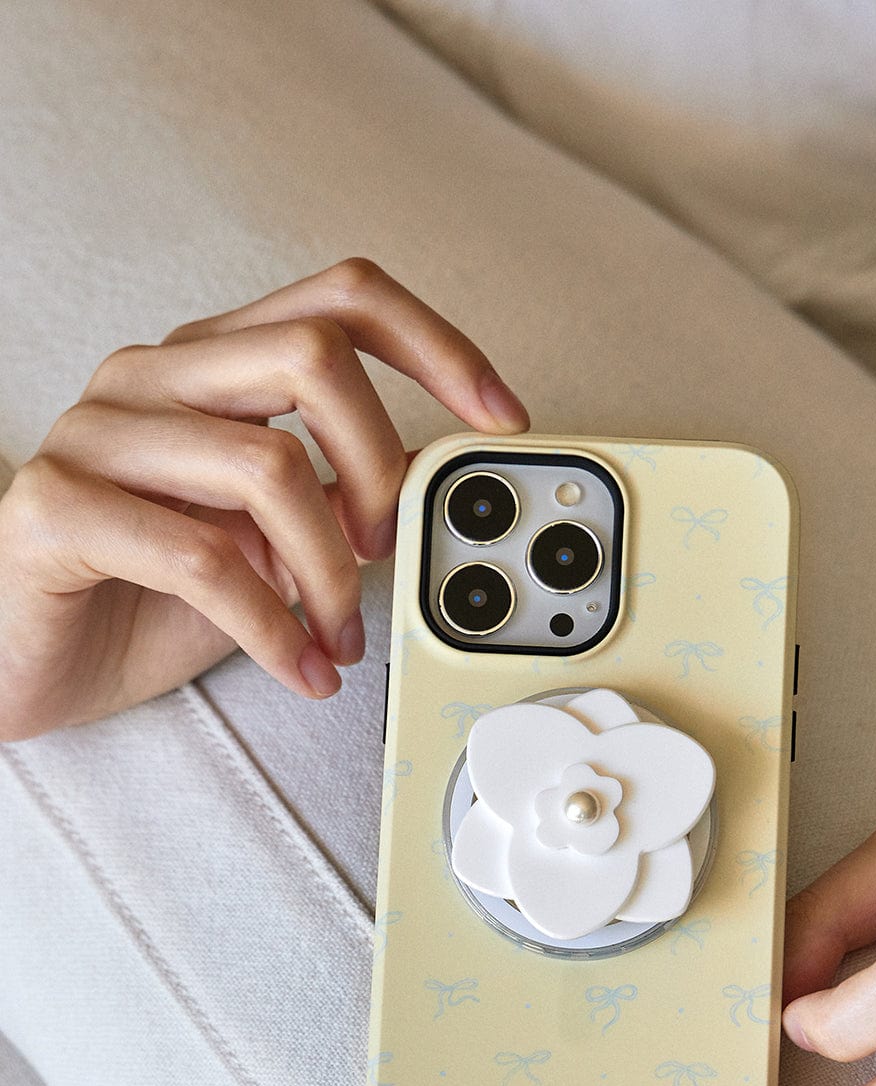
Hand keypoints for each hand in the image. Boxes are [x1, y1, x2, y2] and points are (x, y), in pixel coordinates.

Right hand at [0, 257, 529, 740]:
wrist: (24, 657)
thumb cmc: (148, 595)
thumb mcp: (269, 541)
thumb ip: (336, 503)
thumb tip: (429, 502)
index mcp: (211, 364)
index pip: (341, 299)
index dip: (438, 345)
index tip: (500, 417)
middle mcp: (153, 377)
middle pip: (314, 355)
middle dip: (383, 468)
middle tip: (384, 551)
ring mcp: (97, 433)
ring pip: (268, 463)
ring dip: (332, 574)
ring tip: (337, 637)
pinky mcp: (56, 508)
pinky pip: (199, 559)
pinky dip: (273, 628)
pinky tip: (299, 668)